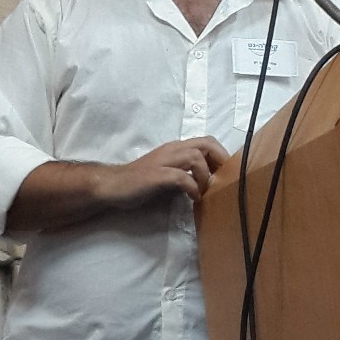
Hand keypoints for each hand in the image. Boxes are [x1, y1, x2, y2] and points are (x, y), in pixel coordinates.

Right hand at [93, 136, 228, 208]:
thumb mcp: (168, 174)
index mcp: (175, 148)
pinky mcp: (156, 175)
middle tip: (224, 180)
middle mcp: (172, 150)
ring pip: (195, 156)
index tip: (226, 174)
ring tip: (206, 191)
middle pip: (206, 143)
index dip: (221, 156)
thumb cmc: (140, 182)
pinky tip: (194, 198)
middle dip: (220, 160)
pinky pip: (181, 177)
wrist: (112, 186)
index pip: (206, 142)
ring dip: (206, 175)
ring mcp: (163, 161)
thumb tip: (207, 181)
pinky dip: (192, 187)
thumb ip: (185, 172)